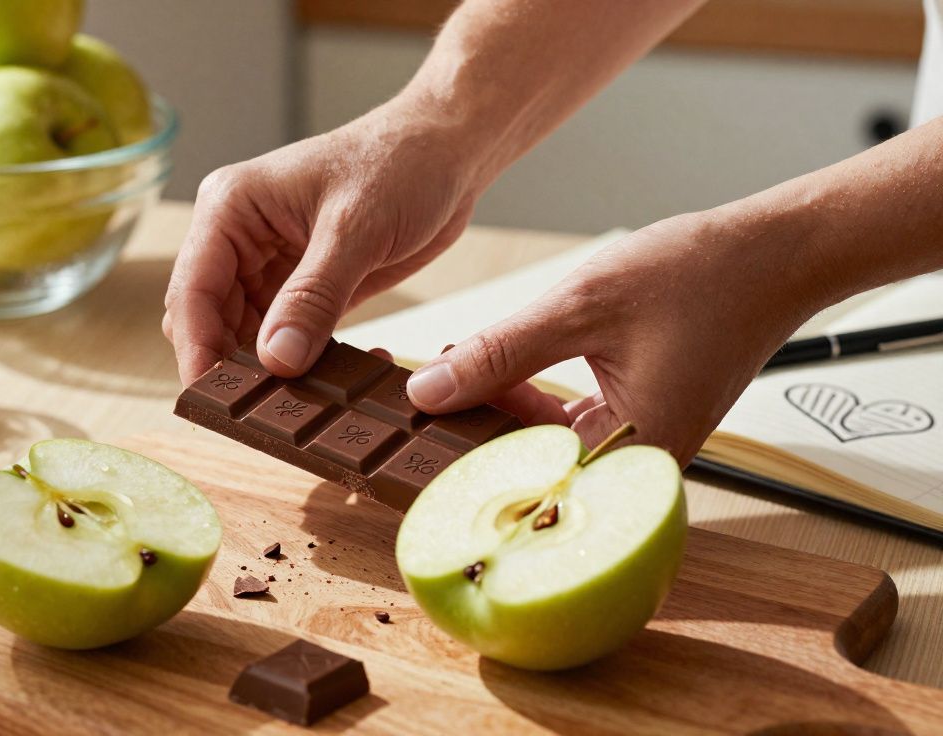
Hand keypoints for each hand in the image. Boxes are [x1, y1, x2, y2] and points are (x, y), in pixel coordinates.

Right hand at [163, 100, 487, 385]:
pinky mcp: (300, 289)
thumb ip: (313, 296)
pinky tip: (326, 386)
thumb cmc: (400, 164)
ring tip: (298, 407)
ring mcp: (267, 266)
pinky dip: (297, 366)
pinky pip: (282, 339)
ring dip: (264, 372)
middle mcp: (238, 238)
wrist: (448, 152)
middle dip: (228, 366)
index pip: (191, 289)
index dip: (197, 348)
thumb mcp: (356, 230)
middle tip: (260, 414)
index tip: (213, 399)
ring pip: (242, 337)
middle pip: (207, 320)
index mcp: (230, 208)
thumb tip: (276, 360)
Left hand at [406, 213, 820, 463]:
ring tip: (450, 374)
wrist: (772, 254)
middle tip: (420, 392)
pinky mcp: (636, 424)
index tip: (408, 428)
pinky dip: (530, 399)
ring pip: (542, 446)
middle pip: (528, 468)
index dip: (458, 454)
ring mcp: (637, 448)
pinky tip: (495, 370)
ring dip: (498, 409)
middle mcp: (635, 469)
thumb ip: (499, 354)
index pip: (521, 480)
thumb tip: (428, 391)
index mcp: (632, 458)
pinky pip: (566, 427)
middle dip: (472, 428)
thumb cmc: (700, 278)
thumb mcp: (580, 309)